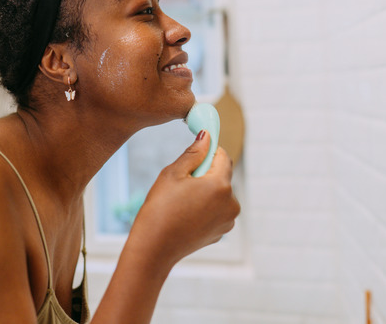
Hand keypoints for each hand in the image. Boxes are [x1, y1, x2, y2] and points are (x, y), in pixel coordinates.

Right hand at [129, 131, 239, 266]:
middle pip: (222, 177)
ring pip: (219, 195)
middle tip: (181, 184)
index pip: (223, 156)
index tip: (193, 156)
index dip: (207, 152)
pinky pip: (216, 211)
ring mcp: (227, 221)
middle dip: (205, 174)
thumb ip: (193, 153)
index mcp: (221, 185)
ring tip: (181, 202)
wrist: (154, 248)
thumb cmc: (160, 209)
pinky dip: (204, 209)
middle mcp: (231, 204)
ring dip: (205, 192)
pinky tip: (185, 215)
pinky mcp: (221, 233)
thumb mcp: (172, 173)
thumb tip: (207, 136)